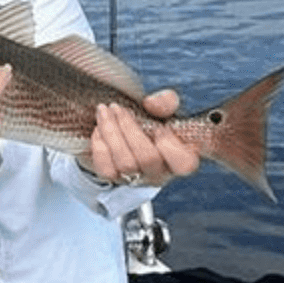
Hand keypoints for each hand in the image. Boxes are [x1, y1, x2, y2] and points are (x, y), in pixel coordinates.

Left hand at [83, 90, 199, 187]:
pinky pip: (106, 170)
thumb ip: (166, 102)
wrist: (122, 135)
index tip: (161, 128)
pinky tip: (98, 129)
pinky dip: (100, 146)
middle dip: (130, 128)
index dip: (173, 147)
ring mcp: (137, 179)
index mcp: (179, 158)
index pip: (185, 164)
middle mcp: (160, 173)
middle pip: (149, 158)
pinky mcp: (115, 180)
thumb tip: (151, 104)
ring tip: (104, 111)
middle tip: (117, 107)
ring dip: (111, 133)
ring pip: (126, 164)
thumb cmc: (150, 123)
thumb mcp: (163, 110)